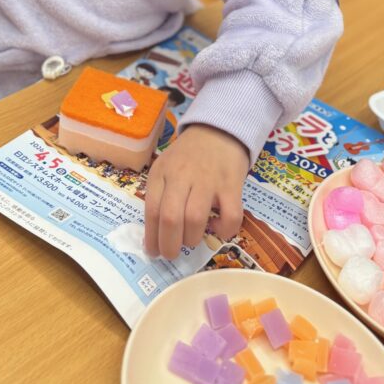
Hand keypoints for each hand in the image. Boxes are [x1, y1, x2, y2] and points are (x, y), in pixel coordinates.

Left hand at [144, 125, 248, 259]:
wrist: (218, 129)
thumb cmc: (188, 155)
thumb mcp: (166, 167)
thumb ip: (160, 194)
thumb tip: (154, 234)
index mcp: (162, 172)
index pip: (151, 209)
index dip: (151, 237)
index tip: (153, 251)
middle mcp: (182, 175)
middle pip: (171, 217)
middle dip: (169, 244)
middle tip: (171, 254)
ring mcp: (208, 180)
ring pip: (196, 219)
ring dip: (192, 238)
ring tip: (192, 238)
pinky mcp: (232, 185)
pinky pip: (230, 216)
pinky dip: (224, 230)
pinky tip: (218, 228)